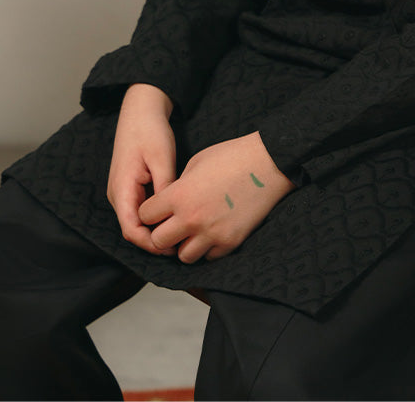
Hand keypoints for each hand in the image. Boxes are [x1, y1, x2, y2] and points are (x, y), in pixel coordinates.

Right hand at [107, 83, 176, 254]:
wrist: (140, 111)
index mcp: (121, 188)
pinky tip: (171, 217)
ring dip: (153, 230)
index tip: (172, 246)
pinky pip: (138, 211)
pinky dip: (153, 219)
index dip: (149, 242)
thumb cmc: (150, 131)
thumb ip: (165, 187)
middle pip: (132, 229)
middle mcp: (117, 194)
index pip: (131, 229)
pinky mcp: (129, 188)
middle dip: (153, 240)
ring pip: (135, 222)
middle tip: (181, 243)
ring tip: (179, 232)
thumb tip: (172, 213)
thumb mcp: (161, 158)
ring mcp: (121, 192)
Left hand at [137, 131, 294, 263]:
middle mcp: (192, 218)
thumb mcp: (196, 162)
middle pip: (159, 242)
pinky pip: (209, 257)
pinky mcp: (230, 242)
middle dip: (162, 232)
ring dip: (185, 244)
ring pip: (183, 256)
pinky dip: (208, 248)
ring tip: (194, 230)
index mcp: (179, 195)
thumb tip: (169, 204)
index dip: (150, 211)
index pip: (146, 216)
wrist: (268, 163)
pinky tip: (213, 232)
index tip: (158, 209)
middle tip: (172, 223)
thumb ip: (178, 186)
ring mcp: (212, 233)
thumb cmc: (232, 156)